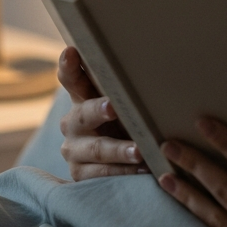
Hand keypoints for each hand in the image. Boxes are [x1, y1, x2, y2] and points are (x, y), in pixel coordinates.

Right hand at [57, 46, 145, 179]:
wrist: (121, 162)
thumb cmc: (128, 122)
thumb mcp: (127, 103)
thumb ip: (130, 87)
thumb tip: (158, 60)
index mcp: (82, 97)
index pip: (71, 78)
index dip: (69, 66)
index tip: (71, 52)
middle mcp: (72, 122)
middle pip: (84, 114)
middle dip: (98, 110)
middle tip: (113, 107)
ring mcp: (73, 149)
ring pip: (96, 148)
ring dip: (119, 150)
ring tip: (139, 151)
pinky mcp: (80, 174)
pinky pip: (102, 174)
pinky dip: (124, 173)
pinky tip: (143, 170)